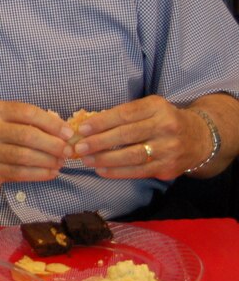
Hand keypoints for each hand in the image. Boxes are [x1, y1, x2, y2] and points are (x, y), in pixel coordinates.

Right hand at [0, 101, 67, 188]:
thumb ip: (19, 120)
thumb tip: (57, 126)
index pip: (27, 112)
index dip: (51, 123)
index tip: (67, 131)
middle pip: (28, 136)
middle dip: (54, 144)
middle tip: (68, 150)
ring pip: (26, 157)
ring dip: (49, 161)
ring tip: (61, 162)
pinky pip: (19, 174)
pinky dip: (39, 174)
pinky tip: (50, 172)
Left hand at [73, 96, 206, 177]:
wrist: (200, 138)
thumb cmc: (164, 121)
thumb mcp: (150, 108)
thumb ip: (125, 115)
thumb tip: (89, 125)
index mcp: (157, 107)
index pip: (125, 114)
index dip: (102, 122)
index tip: (83, 129)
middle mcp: (165, 127)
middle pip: (127, 135)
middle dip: (99, 142)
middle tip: (79, 147)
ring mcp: (169, 149)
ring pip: (132, 156)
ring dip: (105, 159)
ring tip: (87, 160)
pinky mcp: (168, 167)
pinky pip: (138, 171)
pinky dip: (117, 172)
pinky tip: (102, 170)